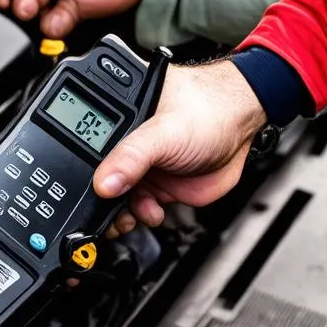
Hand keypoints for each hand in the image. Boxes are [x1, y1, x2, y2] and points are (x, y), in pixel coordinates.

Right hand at [97, 60, 266, 231]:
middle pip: (97, 172)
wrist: (245, 129)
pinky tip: (150, 212)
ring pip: (115, 194)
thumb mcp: (164, 132)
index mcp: (116, 110)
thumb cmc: (209, 110)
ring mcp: (139, 162)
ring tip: (127, 216)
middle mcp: (124, 138)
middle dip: (100, 196)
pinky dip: (139, 215)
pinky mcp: (155, 183)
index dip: (82, 165)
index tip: (85, 187)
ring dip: (118, 211)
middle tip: (104, 209)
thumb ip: (131, 158)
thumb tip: (102, 185)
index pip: (83, 139)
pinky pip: (136, 205)